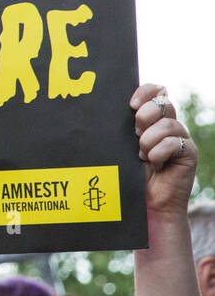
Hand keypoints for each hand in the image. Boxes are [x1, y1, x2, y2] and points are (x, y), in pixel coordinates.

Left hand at [131, 84, 195, 219]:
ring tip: (142, 155)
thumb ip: (121, 129)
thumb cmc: (129, 174)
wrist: (147, 203)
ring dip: (149, 139)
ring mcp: (180, 138)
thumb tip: (107, 111)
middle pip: (162, 103)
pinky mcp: (188, 153)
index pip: (157, 91)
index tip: (131, 104)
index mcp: (152, 119)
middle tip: (135, 134)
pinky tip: (153, 163)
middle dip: (145, 116)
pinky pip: (175, 143)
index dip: (146, 91)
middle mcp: (168, 125)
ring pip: (168, 123)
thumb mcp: (122, 147)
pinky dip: (159, 152)